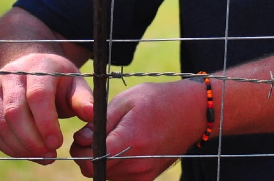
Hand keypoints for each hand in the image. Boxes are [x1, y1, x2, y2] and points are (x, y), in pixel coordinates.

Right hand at [0, 52, 94, 163]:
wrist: (32, 67)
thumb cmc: (59, 79)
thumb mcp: (75, 83)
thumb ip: (83, 99)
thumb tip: (91, 115)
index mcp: (37, 66)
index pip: (37, 95)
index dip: (46, 122)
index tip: (57, 143)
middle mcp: (11, 75)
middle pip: (14, 112)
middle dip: (32, 139)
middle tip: (50, 156)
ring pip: (1, 124)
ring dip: (21, 147)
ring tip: (43, 158)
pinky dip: (10, 147)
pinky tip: (28, 154)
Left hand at [69, 80, 207, 179]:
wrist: (192, 112)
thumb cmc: (158, 100)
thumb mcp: (126, 100)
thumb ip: (101, 121)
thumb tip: (82, 139)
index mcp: (130, 140)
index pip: (90, 161)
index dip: (81, 150)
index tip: (85, 136)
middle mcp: (137, 163)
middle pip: (94, 171)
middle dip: (87, 155)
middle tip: (95, 136)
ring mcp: (144, 174)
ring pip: (105, 176)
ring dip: (101, 161)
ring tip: (114, 139)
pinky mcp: (148, 178)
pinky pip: (119, 178)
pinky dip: (114, 167)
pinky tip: (124, 149)